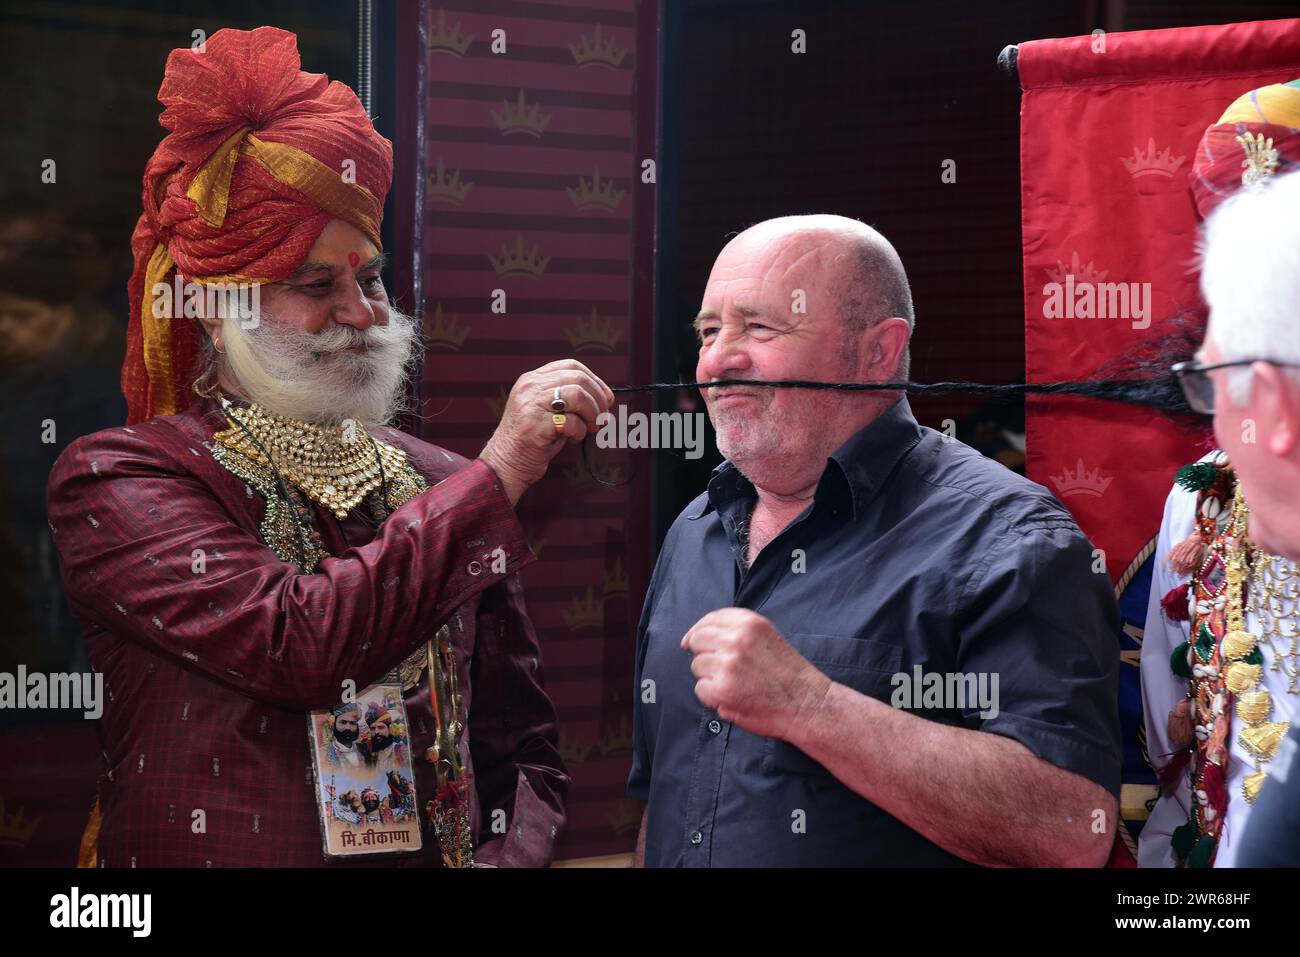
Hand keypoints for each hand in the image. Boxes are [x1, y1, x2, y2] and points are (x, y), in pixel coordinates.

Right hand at [478, 359, 613, 505]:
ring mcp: (531, 404)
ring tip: (590, 428)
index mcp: (532, 379)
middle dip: (598, 399)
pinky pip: (571, 421)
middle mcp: (530, 387)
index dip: (595, 380)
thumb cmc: (533, 438)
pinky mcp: (535, 425)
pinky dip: (580, 431)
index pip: (571, 365)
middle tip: (602, 417)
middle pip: (578, 378)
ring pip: (578, 395)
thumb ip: (570, 398)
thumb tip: (606, 396)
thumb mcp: (548, 409)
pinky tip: (573, 439)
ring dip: (592, 413)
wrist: (506, 463)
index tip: (606, 397)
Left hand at [681, 608, 830, 740]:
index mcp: (749, 623)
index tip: (691, 640)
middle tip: (718, 668)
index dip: (698, 630)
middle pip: (697, 640)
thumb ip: (737, 631)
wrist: (807, 704)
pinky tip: (732, 698)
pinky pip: (700, 690)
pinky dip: (712, 697)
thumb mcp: (768, 637)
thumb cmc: (789, 674)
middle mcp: (736, 639)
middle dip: (703, 654)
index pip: (710, 619)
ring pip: (697, 666)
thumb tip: (697, 636)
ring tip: (734, 685)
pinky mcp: (722, 689)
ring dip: (709, 677)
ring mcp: (727, 664)